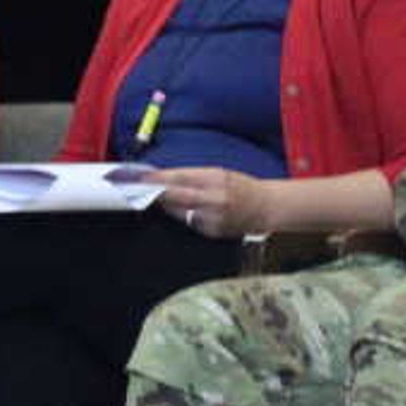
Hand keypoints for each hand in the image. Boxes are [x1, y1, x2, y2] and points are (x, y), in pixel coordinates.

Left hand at [148, 167, 274, 239]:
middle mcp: (215, 199)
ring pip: (179, 212)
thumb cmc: (241, 187)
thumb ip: (192, 175)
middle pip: (176, 197)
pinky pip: (189, 223)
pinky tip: (183, 210)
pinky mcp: (213, 232)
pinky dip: (182, 216)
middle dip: (156, 193)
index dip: (159, 178)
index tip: (143, 176)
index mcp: (216, 179)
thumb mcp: (219, 173)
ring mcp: (214, 218)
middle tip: (140, 189)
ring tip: (158, 198)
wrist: (266, 208)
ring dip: (166, 205)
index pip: (180, 177)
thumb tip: (164, 177)